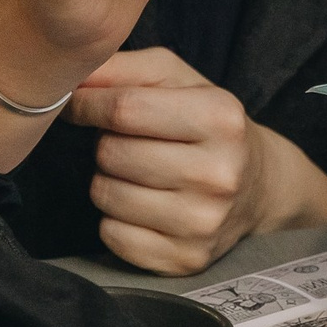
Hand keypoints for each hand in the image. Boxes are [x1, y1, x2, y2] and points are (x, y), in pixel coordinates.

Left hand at [71, 48, 326, 273]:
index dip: (88, 104)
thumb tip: (68, 77)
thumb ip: (122, 68)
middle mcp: (219, 173)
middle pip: (111, 154)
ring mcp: (204, 222)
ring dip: (108, 180)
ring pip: (105, 196)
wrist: (259, 188)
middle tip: (129, 143)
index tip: (78, 103)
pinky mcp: (187, 259)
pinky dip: (115, 219)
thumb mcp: (177, 80)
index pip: (125, 109)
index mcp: (221, 118)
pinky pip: (112, 235)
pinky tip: (142, 206)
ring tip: (138, 173)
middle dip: (107, 143)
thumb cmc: (206, 124)